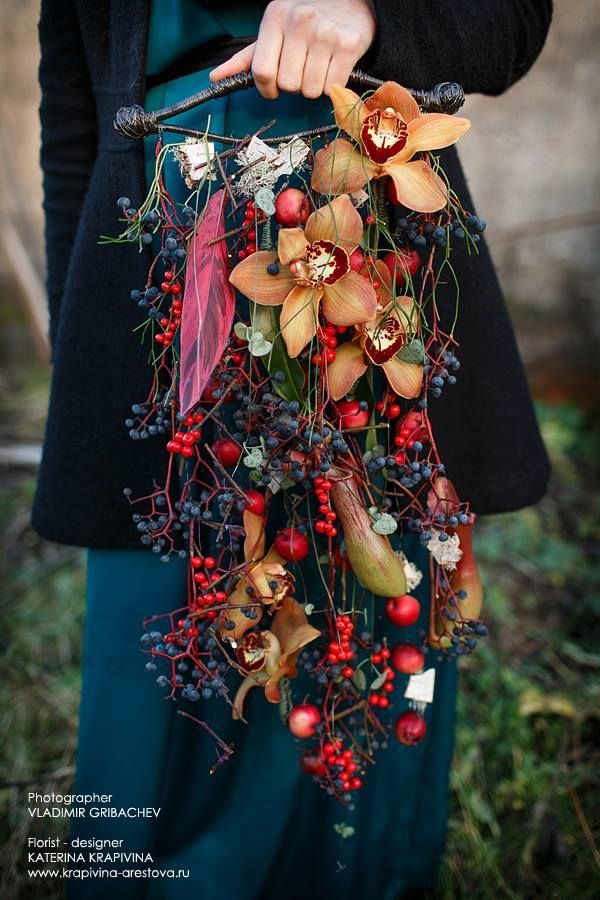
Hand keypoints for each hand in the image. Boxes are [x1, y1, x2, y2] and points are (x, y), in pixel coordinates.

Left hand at [209, 0, 376, 99]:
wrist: (349, 5)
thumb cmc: (304, 24)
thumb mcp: (272, 33)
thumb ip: (246, 58)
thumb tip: (216, 77)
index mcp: (275, 18)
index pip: (262, 72)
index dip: (267, 89)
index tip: (273, 88)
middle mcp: (299, 21)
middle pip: (288, 85)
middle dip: (293, 86)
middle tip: (300, 71)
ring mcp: (325, 33)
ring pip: (310, 90)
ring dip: (312, 88)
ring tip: (316, 68)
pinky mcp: (347, 46)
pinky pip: (331, 88)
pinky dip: (330, 86)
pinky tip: (331, 68)